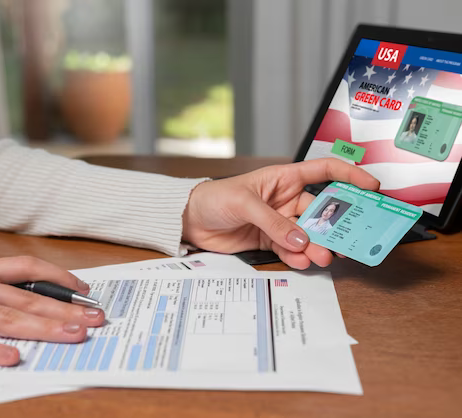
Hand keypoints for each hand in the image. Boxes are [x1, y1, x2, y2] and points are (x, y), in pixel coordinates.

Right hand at [0, 256, 104, 365]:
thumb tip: (24, 302)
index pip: (28, 268)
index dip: (59, 278)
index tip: (84, 291)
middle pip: (27, 297)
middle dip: (65, 310)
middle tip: (95, 319)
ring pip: (8, 317)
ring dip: (44, 328)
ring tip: (72, 335)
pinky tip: (13, 359)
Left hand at [182, 158, 378, 268]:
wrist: (190, 220)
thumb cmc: (214, 197)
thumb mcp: (244, 203)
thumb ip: (272, 222)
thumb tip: (300, 240)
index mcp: (284, 178)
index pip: (324, 171)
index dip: (350, 176)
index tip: (371, 187)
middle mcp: (286, 200)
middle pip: (321, 211)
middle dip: (335, 225)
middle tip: (346, 239)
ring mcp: (280, 222)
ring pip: (308, 234)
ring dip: (317, 245)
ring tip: (322, 256)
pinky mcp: (270, 241)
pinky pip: (291, 249)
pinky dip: (298, 256)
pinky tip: (302, 259)